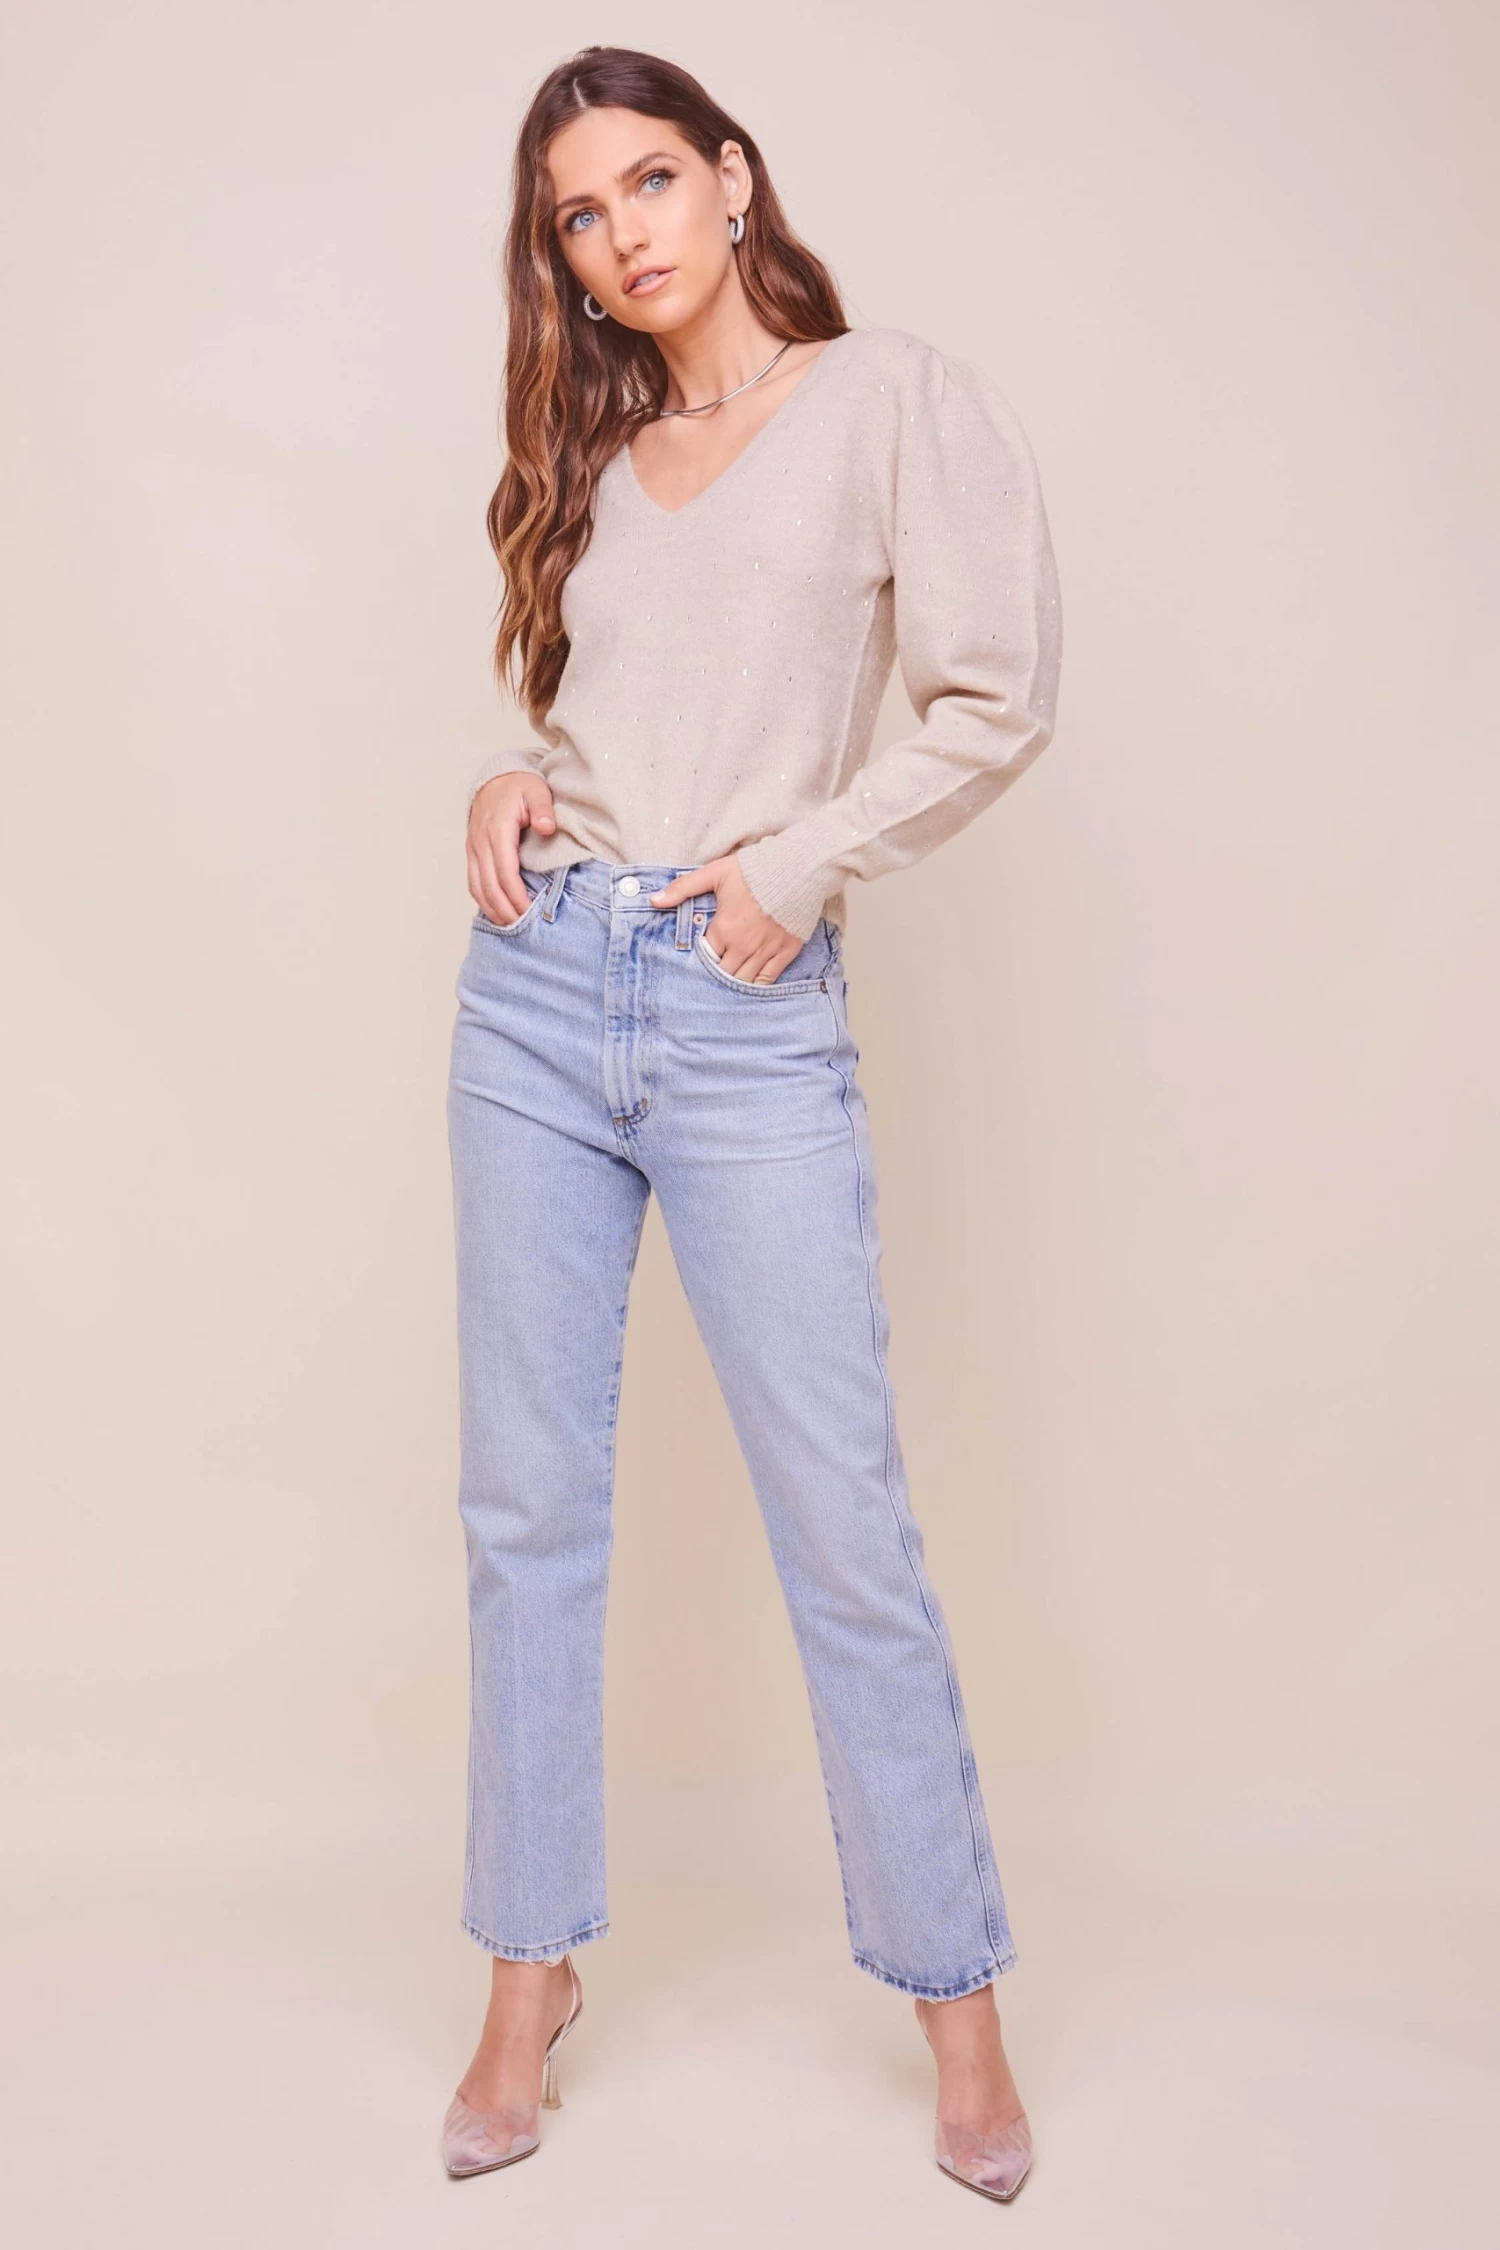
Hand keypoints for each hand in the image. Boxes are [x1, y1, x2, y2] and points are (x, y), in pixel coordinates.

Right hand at [467, 772, 557, 923]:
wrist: (496, 779)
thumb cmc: (518, 787)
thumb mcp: (536, 790)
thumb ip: (543, 808)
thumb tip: (547, 827)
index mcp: (497, 830)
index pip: (506, 872)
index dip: (517, 896)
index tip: (531, 910)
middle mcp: (480, 842)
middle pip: (489, 885)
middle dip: (505, 909)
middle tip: (523, 927)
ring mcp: (473, 848)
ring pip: (477, 887)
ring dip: (492, 909)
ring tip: (510, 926)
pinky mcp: (472, 853)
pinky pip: (473, 881)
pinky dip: (483, 900)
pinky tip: (496, 911)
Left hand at [649, 854, 801, 982]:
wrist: (797, 869)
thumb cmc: (755, 870)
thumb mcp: (714, 873)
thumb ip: (683, 888)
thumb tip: (654, 900)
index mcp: (723, 929)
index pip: (704, 957)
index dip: (698, 962)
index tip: (695, 964)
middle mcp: (743, 946)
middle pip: (722, 975)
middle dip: (714, 978)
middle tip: (707, 982)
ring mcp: (766, 951)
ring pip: (744, 982)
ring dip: (733, 985)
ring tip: (725, 989)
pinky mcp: (786, 952)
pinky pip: (769, 980)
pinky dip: (757, 987)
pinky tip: (749, 989)